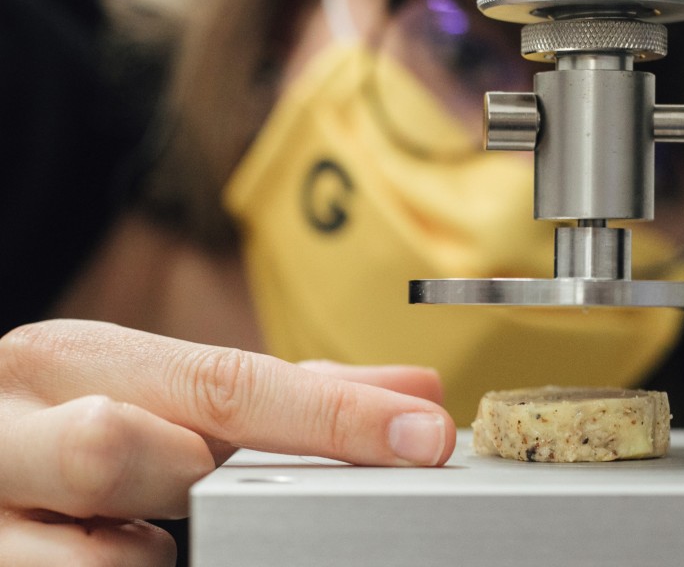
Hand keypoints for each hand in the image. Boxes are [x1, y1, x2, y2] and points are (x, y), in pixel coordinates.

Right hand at [0, 319, 454, 565]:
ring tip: (149, 534)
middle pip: (118, 448)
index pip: (226, 381)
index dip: (333, 414)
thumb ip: (292, 397)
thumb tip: (416, 392)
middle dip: (188, 482)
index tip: (422, 436)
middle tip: (202, 488)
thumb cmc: (77, 423)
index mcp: (76, 358)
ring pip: (95, 554)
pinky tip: (118, 555)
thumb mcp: (170, 396)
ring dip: (148, 553)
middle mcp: (12, 422)